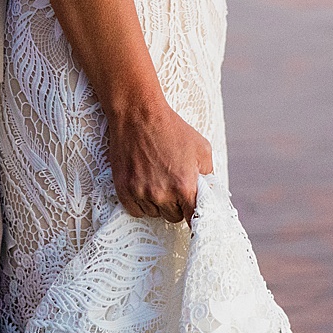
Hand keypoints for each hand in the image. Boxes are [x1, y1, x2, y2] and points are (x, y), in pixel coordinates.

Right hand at [104, 98, 215, 221]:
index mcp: (184, 186)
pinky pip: (136, 211)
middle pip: (173, 217)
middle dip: (176, 205)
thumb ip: (208, 173)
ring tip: (157, 180)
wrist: (138, 114)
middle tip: (173, 186)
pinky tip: (144, 186)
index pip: (193, 218)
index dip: (195, 218)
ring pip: (154, 214)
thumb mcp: (201, 147)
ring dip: (158, 203)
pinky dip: (141, 203)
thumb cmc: (172, 129)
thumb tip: (207, 191)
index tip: (194, 218)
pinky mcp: (124, 190)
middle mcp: (162, 194)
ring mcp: (141, 193)